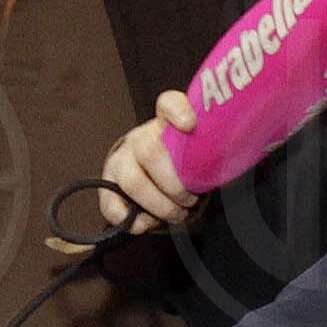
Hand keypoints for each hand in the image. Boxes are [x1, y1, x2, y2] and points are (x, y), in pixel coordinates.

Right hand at [63, 89, 201, 254]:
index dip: (178, 111)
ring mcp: (120, 161)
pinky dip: (135, 221)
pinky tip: (150, 222)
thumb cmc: (179, 165)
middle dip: (176, 185)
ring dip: (160, 206)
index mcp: (165, 124)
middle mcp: (139, 138)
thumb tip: (219, 168)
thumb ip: (205, 153)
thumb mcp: (195, 153)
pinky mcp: (107, 185)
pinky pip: (112, 206)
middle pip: (151, 153)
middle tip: (191, 199)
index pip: (168, 104)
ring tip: (178, 214)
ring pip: (133, 182)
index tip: (190, 124)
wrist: (148, 175)